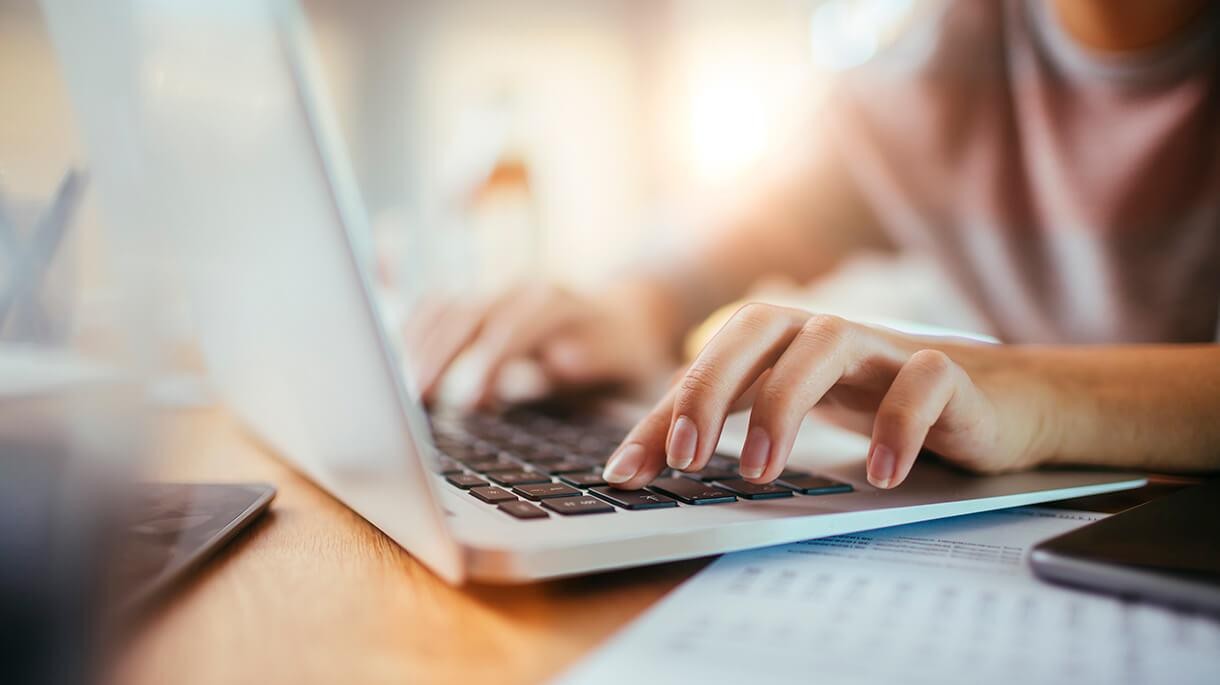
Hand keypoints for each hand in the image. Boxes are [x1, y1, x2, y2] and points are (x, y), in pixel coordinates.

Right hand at [404, 283, 673, 406]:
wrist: (629, 318)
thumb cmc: (629, 356)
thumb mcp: (628, 363)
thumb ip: (595, 360)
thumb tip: (559, 360)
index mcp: (561, 304)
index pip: (516, 324)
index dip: (489, 359)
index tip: (469, 398)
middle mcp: (523, 292)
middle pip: (468, 313)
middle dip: (439, 355)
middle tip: (415, 400)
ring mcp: (496, 296)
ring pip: (445, 309)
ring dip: (417, 347)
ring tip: (399, 393)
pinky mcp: (478, 308)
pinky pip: (434, 311)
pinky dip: (410, 335)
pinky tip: (392, 365)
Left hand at [602, 303, 1050, 489]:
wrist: (998, 401)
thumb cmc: (878, 403)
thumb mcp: (794, 414)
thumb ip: (721, 429)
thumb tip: (633, 466)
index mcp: (784, 341)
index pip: (709, 360)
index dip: (663, 412)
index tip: (627, 473)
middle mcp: (827, 333)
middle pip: (757, 326)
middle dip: (711, 387)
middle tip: (686, 459)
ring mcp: (887, 348)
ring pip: (827, 342)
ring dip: (784, 402)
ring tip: (759, 470)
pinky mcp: (950, 374)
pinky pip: (923, 381)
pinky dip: (897, 424)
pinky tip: (878, 473)